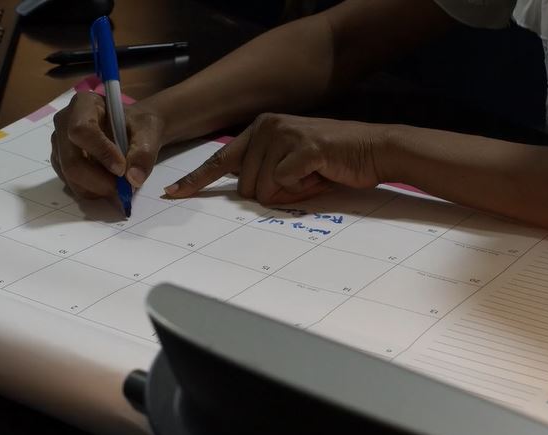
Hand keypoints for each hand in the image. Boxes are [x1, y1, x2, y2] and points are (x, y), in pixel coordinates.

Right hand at [50, 92, 165, 197]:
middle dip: (98, 180)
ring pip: (70, 176)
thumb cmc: (137, 125)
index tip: (122, 170)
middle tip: (123, 189)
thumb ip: (144, 153)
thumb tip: (134, 179)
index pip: (82, 130)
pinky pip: (71, 184)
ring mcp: (58, 144)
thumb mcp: (149, 132)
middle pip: (71, 160)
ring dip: (97, 188)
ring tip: (119, 185)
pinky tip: (108, 184)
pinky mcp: (60, 162)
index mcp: (84, 104)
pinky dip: (92, 191)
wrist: (132, 130)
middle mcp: (64, 122)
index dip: (101, 153)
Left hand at [163, 113, 386, 204]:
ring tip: (311, 175)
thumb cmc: (331, 163)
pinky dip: (302, 189)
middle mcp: (266, 126)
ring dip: (289, 193)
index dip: (196, 180)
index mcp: (259, 130)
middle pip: (245, 186)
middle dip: (273, 194)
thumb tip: (246, 193)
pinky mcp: (300, 147)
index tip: (173, 194)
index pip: (219, 160)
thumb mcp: (289, 167)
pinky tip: (318, 174)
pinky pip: (282, 184)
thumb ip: (263, 174)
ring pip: (262, 189)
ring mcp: (282, 134)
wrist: (374, 150)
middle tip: (301, 180)